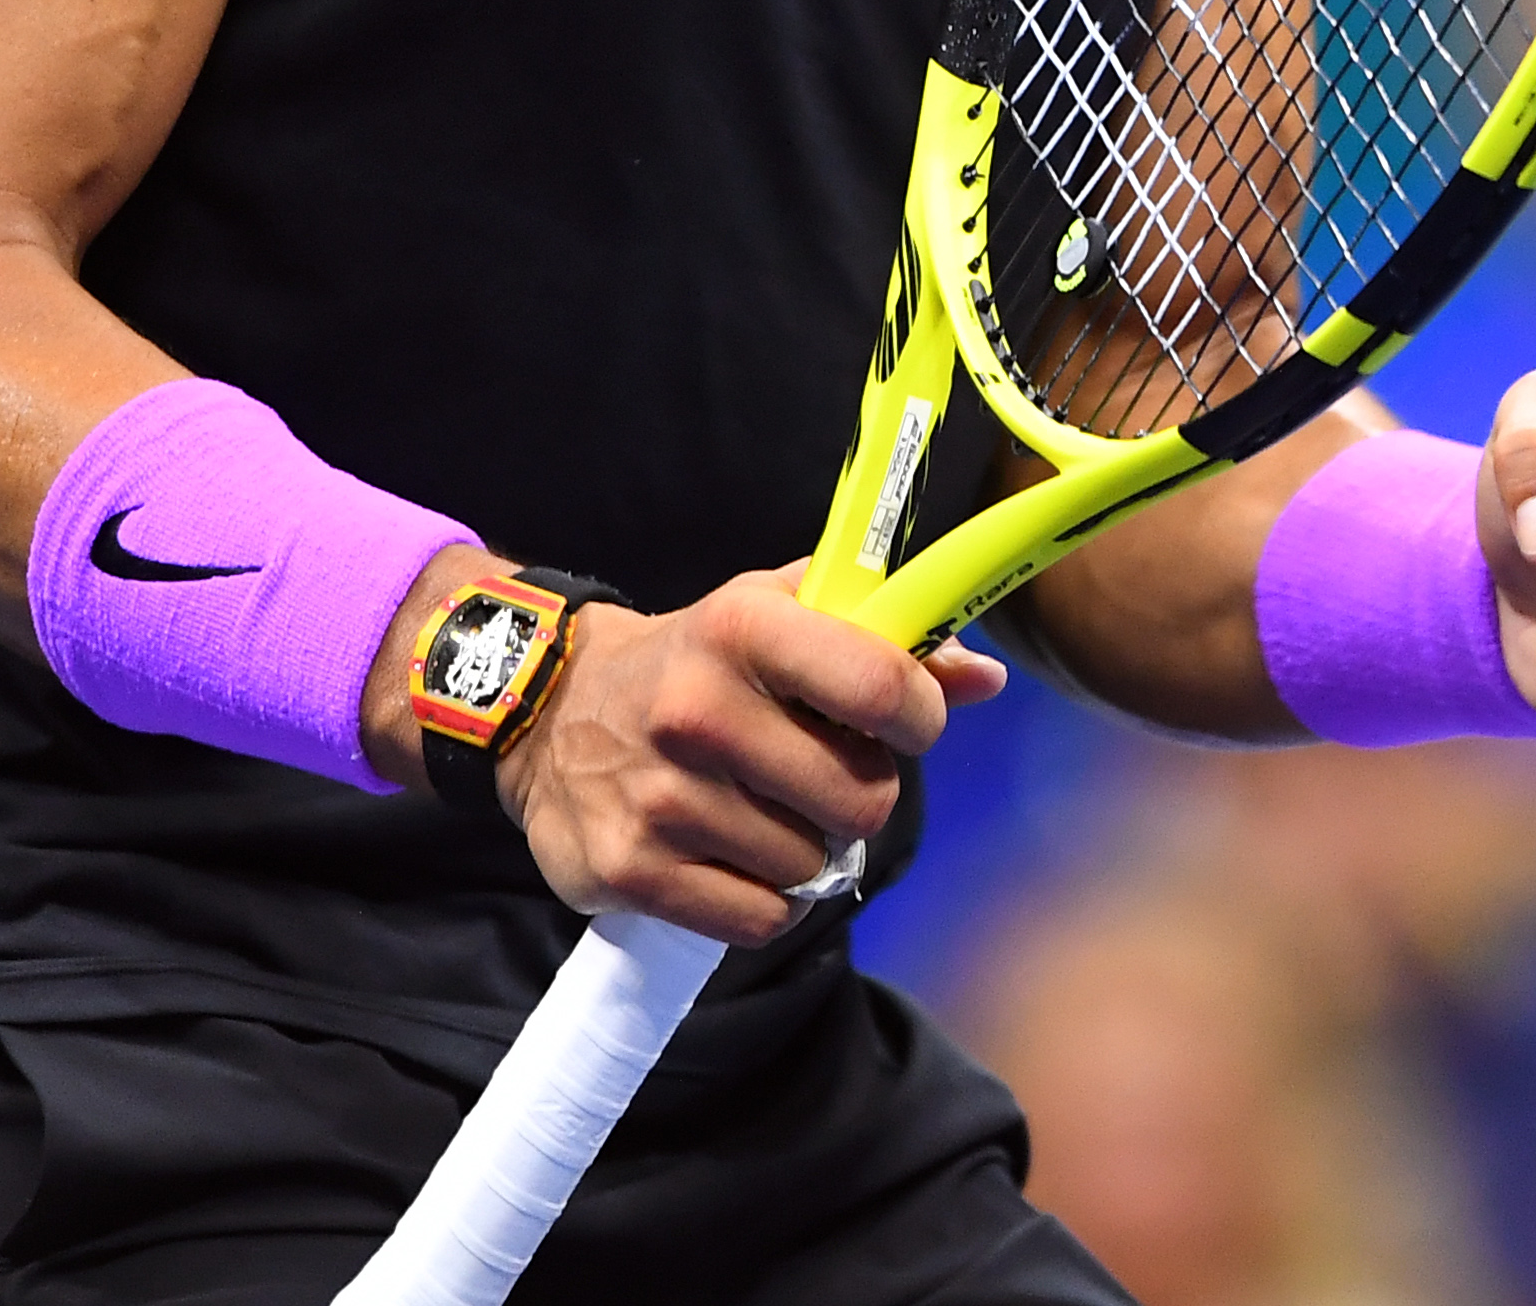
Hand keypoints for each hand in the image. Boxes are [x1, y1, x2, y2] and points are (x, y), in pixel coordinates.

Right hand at [378, 554, 1002, 942]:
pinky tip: (732, 853)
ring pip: (812, 866)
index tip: (904, 723)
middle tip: (818, 773)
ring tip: (760, 807)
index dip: (919, 717)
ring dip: (804, 848)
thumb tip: (985, 677)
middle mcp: (697, 712)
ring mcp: (661, 800)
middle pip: (862, 800)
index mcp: (743, 629)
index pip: (884, 687)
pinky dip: (763, 899)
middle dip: (859, 794)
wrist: (550, 711)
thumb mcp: (780, 616)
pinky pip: (760, 919)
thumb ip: (887, 638)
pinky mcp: (631, 872)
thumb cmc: (698, 660)